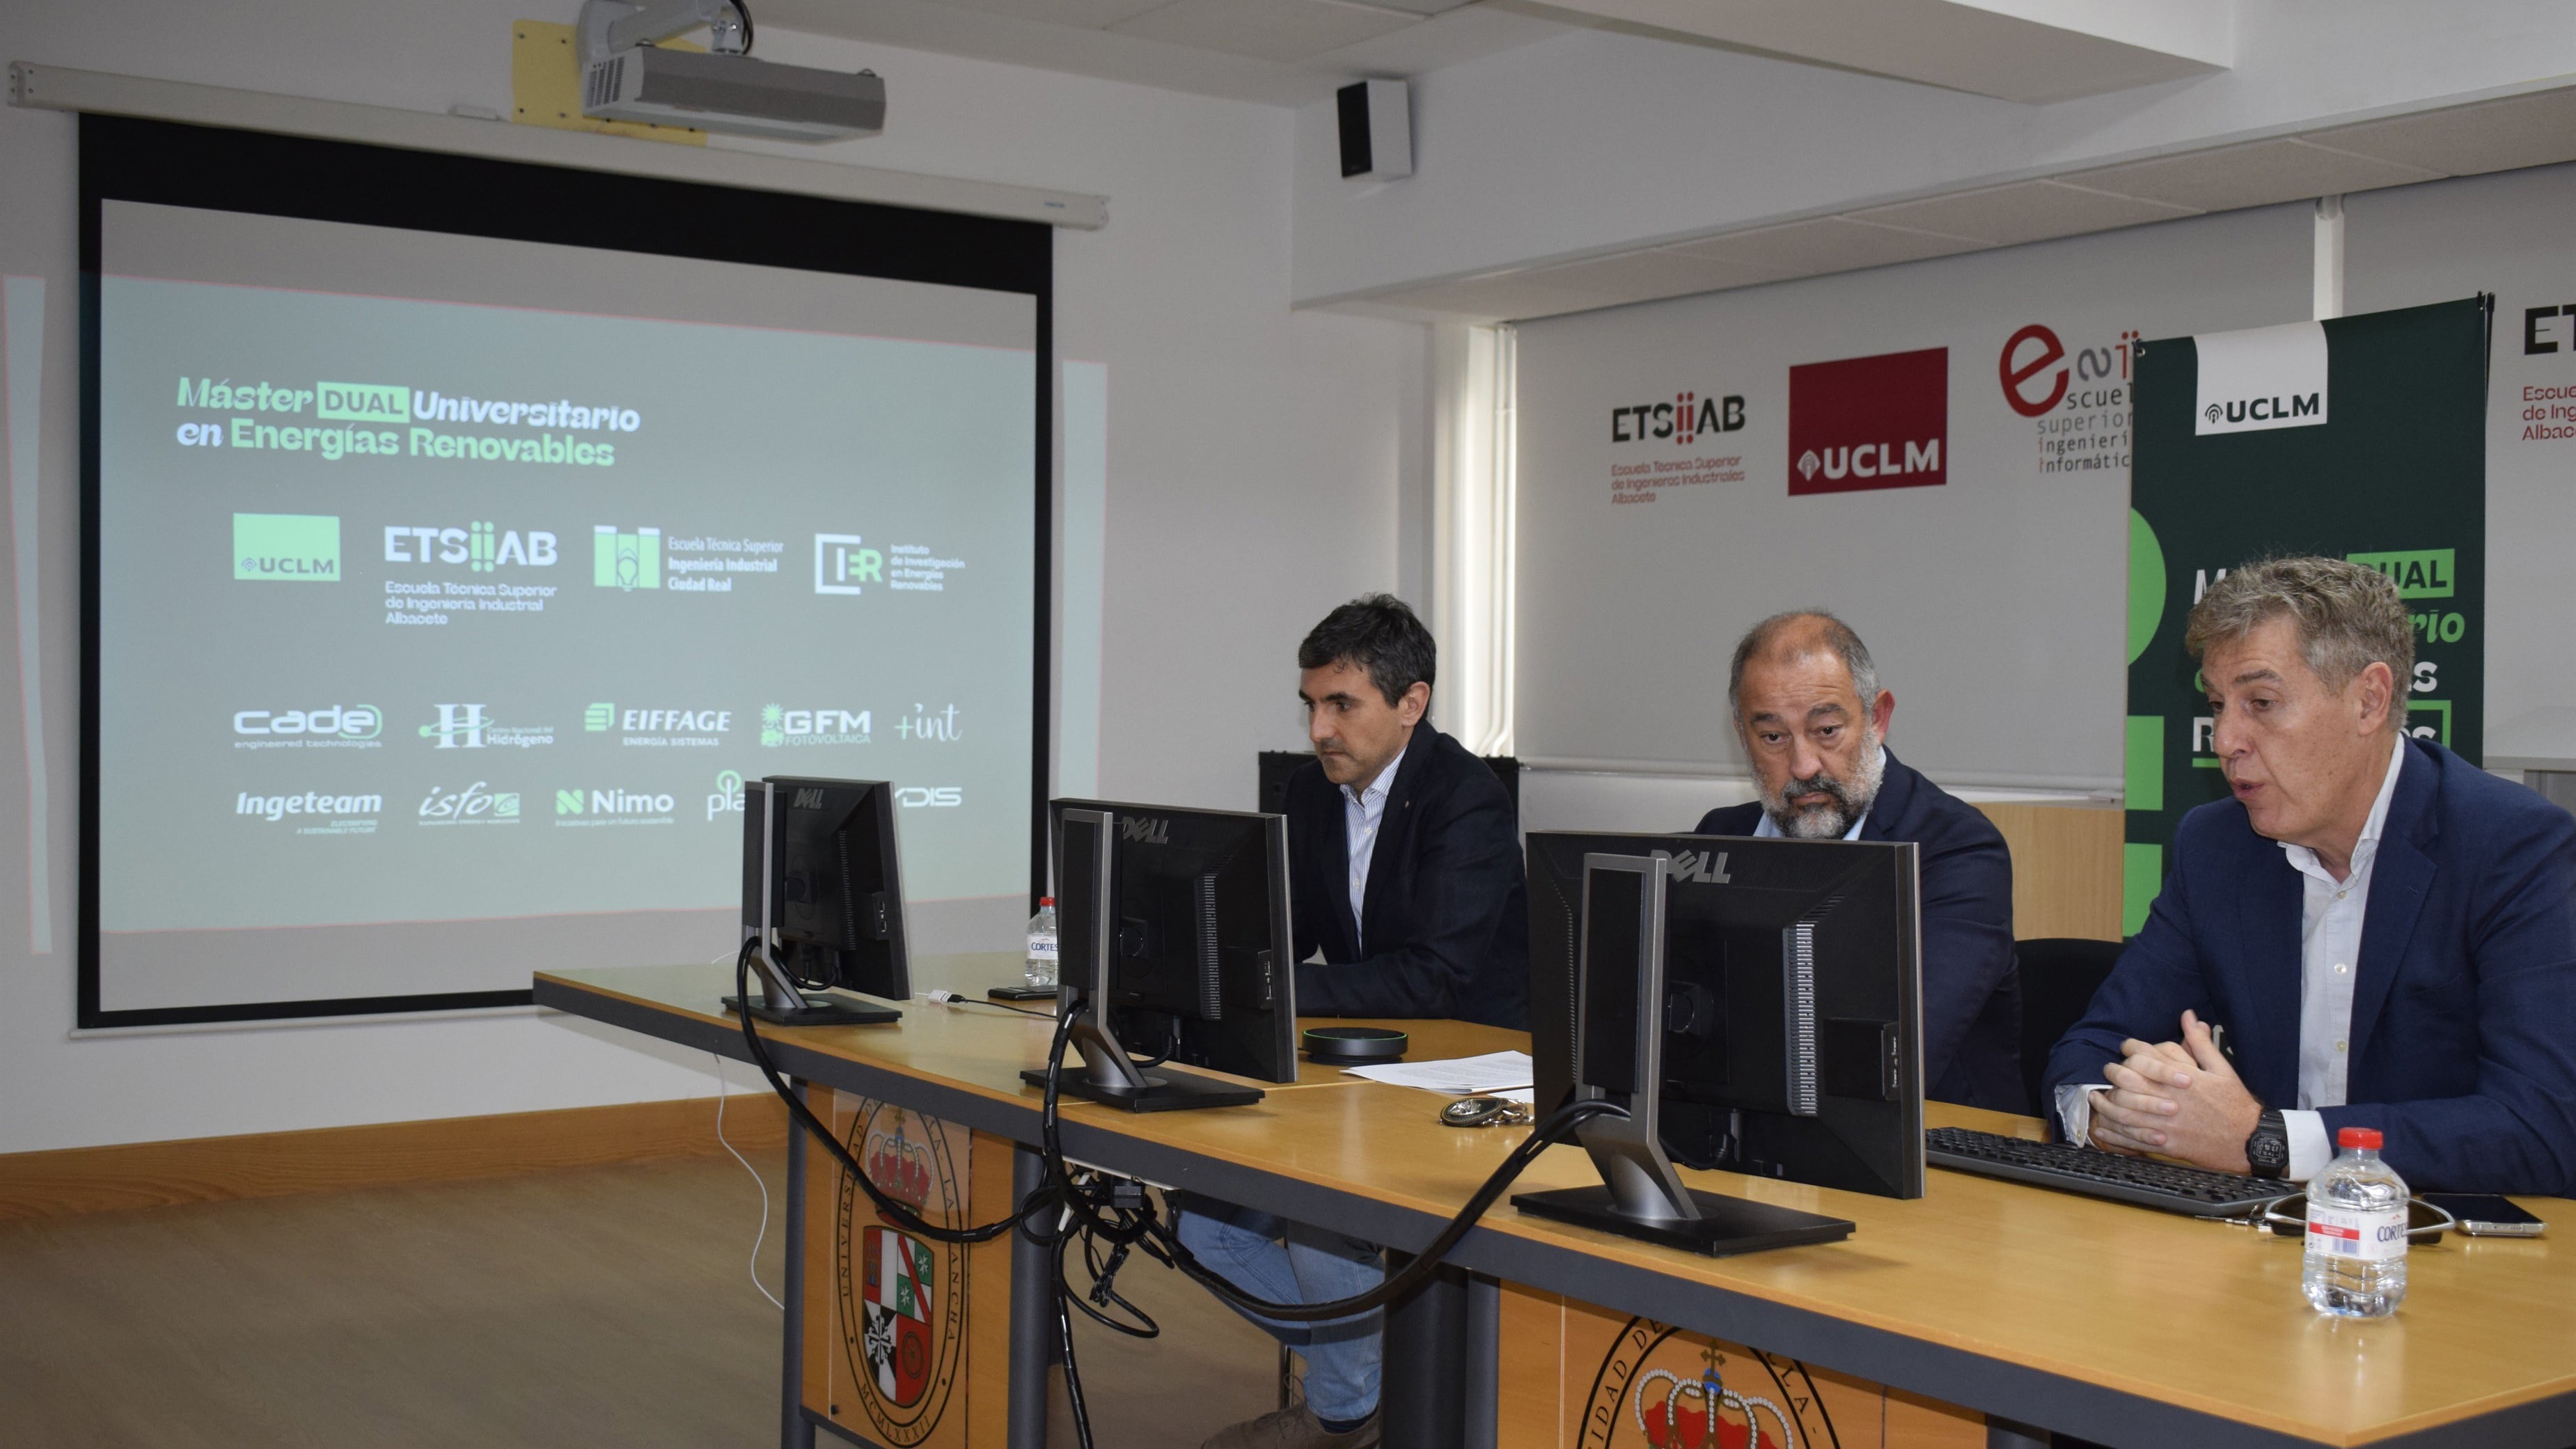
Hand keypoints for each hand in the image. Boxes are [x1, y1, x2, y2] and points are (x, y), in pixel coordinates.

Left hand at [2089, 1010, 2261, 1170]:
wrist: (2250, 1140)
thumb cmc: (2236, 1103)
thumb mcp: (2222, 1068)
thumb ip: (2200, 1042)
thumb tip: (2188, 1016)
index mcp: (2182, 1077)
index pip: (2146, 1056)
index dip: (2131, 1048)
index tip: (2126, 1047)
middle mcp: (2170, 1098)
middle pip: (2129, 1081)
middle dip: (2114, 1073)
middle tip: (2107, 1070)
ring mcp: (2167, 1123)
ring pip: (2127, 1111)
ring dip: (2107, 1104)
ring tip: (2096, 1098)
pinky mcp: (2168, 1145)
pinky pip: (2134, 1139)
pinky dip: (2116, 1134)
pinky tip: (2103, 1129)